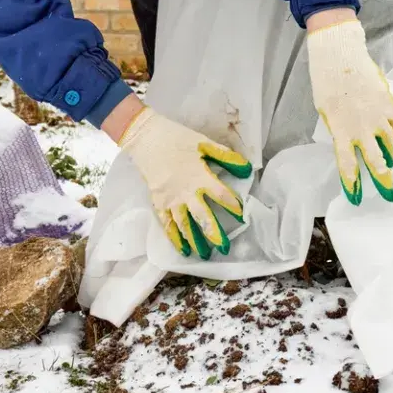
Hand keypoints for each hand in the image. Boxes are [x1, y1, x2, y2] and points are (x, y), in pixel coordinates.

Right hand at [115, 106, 251, 259]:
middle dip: (214, 233)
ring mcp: (170, 200)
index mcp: (200, 176)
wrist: (146, 138)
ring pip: (184, 225)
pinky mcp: (158, 203)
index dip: (233, 205)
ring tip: (204, 254)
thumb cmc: (177, 139)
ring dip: (195, 240)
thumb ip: (225, 157)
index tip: (242, 215)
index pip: (221, 195)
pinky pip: (167, 224)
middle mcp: (186, 192)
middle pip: (203, 216)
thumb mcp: (204, 144)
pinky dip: (175, 238)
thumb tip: (247, 168)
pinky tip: (183, 250)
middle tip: (224, 248)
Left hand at [306, 15, 392, 204]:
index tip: (355, 199)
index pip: (347, 166)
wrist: (340, 57)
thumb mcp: (326, 112)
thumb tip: (350, 142)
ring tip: (389, 163)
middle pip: (376, 163)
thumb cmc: (327, 83)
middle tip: (389, 196)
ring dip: (390, 158)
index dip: (352, 185)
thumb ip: (339, 130)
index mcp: (340, 132)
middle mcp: (361, 129)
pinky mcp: (389, 105)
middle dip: (383, 182)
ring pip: (389, 146)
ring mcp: (377, 117)